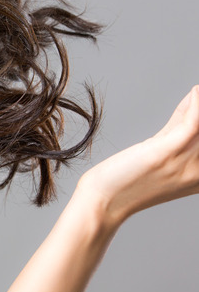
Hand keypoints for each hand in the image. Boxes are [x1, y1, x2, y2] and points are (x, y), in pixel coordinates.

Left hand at [75, 85, 198, 227]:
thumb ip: (179, 130)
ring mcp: (187, 164)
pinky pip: (193, 123)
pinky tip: (196, 91)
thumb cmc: (129, 177)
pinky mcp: (166, 153)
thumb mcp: (164, 152)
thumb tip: (193, 101)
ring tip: (198, 92)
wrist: (104, 200)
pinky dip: (195, 103)